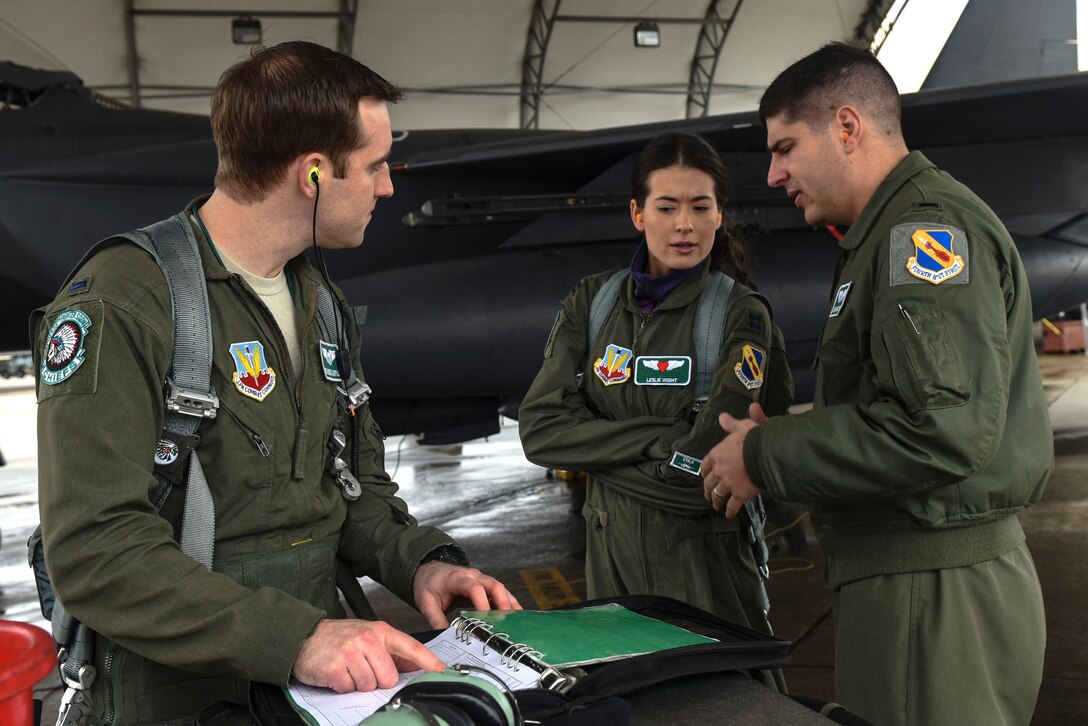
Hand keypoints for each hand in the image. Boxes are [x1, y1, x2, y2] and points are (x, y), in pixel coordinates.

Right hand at [292, 618, 445, 691]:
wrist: (304, 637)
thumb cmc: (339, 638)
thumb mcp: (368, 636)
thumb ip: (392, 650)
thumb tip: (417, 664)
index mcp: (379, 631)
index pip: (410, 647)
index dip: (428, 661)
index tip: (442, 670)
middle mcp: (367, 639)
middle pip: (389, 677)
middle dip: (376, 679)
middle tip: (361, 668)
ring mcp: (350, 653)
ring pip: (370, 685)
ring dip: (358, 683)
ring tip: (347, 668)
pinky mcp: (334, 668)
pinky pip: (349, 689)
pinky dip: (343, 686)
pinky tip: (337, 673)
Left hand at [413, 562, 522, 628]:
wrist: (429, 570)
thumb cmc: (428, 585)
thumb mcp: (426, 603)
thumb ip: (436, 620)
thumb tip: (447, 639)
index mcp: (456, 578)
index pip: (474, 588)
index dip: (482, 603)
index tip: (485, 620)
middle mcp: (472, 576)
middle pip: (493, 584)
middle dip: (502, 602)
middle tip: (506, 620)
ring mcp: (480, 578)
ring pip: (500, 587)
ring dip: (509, 603)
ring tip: (517, 621)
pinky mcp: (484, 584)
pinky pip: (500, 591)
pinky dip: (508, 602)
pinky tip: (515, 616)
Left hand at [701, 402, 765, 518]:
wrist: (766, 454)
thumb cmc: (755, 438)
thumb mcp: (742, 426)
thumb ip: (731, 424)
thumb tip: (722, 417)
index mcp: (718, 453)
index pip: (706, 464)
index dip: (705, 471)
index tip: (705, 475)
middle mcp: (720, 470)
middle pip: (709, 481)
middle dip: (707, 488)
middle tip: (707, 493)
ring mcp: (729, 483)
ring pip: (718, 494)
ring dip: (715, 501)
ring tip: (715, 505)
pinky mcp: (740, 494)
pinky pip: (732, 506)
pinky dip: (729, 511)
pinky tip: (728, 515)